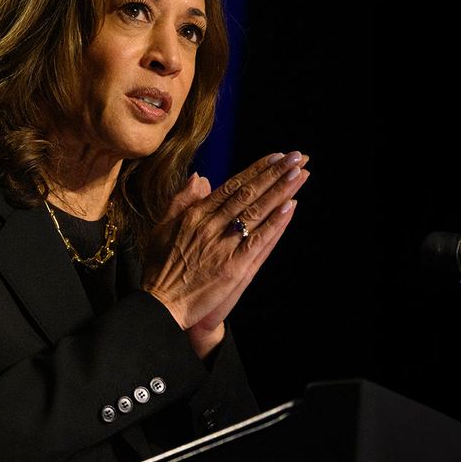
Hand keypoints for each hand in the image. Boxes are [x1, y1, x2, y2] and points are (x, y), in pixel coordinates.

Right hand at [143, 152, 309, 334]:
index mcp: (194, 216)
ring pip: (256, 212)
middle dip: (274, 174)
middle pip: (248, 194)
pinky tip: (290, 207)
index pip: (231, 187)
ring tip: (300, 173)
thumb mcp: (161, 228)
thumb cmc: (160, 268)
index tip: (275, 157)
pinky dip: (275, 223)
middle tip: (297, 157)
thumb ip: (181, 201)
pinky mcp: (233, 268)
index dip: (255, 170)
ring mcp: (223, 247)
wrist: (161, 304)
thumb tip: (200, 178)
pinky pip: (259, 241)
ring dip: (281, 191)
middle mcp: (210, 227)